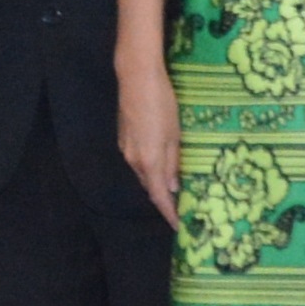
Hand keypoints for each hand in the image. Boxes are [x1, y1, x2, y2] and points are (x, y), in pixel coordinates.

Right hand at [116, 48, 180, 219]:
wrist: (137, 79)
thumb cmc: (162, 105)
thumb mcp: (175, 135)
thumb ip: (173, 163)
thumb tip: (173, 187)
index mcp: (149, 162)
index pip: (159, 196)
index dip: (168, 213)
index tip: (178, 226)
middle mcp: (134, 160)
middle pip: (150, 187)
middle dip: (163, 200)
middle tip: (180, 208)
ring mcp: (126, 149)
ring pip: (143, 174)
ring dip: (156, 184)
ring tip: (173, 189)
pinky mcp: (124, 138)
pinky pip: (138, 162)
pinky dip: (150, 169)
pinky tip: (160, 165)